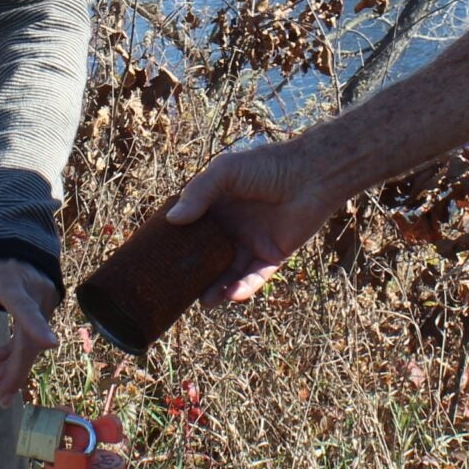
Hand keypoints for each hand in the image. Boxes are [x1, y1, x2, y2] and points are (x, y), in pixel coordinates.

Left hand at [0, 259, 59, 406]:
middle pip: (29, 337)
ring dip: (16, 364)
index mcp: (11, 283)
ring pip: (34, 340)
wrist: (15, 236)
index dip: (36, 326)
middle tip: (2, 396)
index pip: (24, 307)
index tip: (50, 344)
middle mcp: (34, 291)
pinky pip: (35, 332)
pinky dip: (20, 350)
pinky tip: (3, 363)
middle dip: (17, 370)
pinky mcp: (49, 303)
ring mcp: (46, 298)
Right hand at [165, 136, 341, 305]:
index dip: (176, 243)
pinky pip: (256, 276)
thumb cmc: (267, 166)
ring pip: (231, 273)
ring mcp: (252, 243)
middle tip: (178, 289)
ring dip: (219, 288)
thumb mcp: (226, 172)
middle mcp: (233, 227)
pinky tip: (232, 295)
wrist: (311, 175)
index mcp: (218, 207)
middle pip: (208, 257)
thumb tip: (172, 220)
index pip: (192, 230)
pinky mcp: (273, 255)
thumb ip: (199, 192)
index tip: (156, 258)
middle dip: (195, 275)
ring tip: (205, 301)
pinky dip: (245, 287)